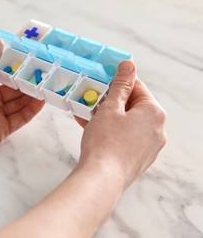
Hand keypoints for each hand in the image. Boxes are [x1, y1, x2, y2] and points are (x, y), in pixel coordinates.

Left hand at [0, 40, 44, 160]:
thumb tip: (0, 43)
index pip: (3, 73)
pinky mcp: (1, 130)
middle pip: (14, 88)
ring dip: (33, 95)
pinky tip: (41, 101)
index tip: (33, 58)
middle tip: (46, 73)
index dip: (17, 66)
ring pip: (19, 103)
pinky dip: (31, 110)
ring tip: (48, 86)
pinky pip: (20, 118)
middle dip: (28, 81)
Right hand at [77, 60, 166, 188]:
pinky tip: (90, 127)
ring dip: (107, 115)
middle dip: (109, 100)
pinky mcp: (137, 157)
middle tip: (91, 97)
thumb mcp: (110, 107)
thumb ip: (120, 85)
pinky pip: (124, 137)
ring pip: (126, 122)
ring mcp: (148, 146)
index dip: (117, 81)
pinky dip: (110, 130)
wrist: (101, 178)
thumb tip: (129, 65)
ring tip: (86, 112)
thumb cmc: (105, 143)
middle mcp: (156, 129)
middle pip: (132, 106)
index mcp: (154, 113)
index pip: (137, 87)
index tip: (103, 78)